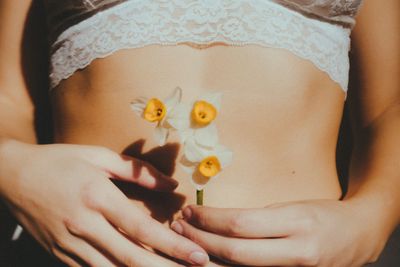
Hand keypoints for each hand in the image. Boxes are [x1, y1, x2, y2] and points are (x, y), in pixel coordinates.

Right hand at [0, 140, 208, 266]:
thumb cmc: (59, 161)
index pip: (142, 228)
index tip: (198, 255)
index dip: (174, 245)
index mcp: (97, 197)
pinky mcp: (60, 254)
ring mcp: (70, 244)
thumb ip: (137, 171)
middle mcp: (85, 225)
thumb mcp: (98, 156)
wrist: (12, 175)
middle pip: (132, 257)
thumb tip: (171, 184)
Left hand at [171, 199, 385, 266]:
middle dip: (200, 239)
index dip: (208, 219)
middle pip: (235, 251)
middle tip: (179, 226)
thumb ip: (257, 219)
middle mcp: (295, 253)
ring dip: (208, 256)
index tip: (189, 210)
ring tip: (187, 241)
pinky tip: (210, 258)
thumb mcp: (290, 206)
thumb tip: (216, 223)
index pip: (239, 224)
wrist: (358, 236)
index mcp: (295, 224)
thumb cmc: (321, 214)